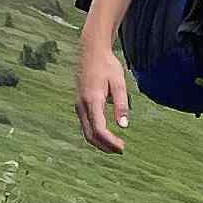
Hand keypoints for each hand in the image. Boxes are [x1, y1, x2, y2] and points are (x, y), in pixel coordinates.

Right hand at [76, 37, 130, 155]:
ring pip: (86, 132)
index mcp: (92, 100)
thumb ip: (121, 104)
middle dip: (105, 146)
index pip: (99, 129)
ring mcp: (78, 106)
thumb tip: (124, 126)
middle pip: (90, 135)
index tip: (123, 146)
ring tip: (115, 146)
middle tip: (121, 150)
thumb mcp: (119, 82)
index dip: (110, 142)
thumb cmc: (107, 65)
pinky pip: (86, 125)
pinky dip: (95, 134)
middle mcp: (82, 105)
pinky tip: (107, 135)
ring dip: (100, 142)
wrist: (91, 51)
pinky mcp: (79, 104)